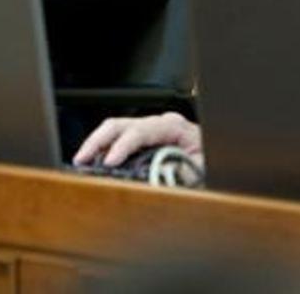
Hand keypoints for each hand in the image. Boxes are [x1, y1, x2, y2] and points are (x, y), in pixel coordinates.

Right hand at [72, 112, 202, 166]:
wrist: (217, 156)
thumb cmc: (209, 158)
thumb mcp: (202, 167)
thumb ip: (182, 171)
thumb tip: (161, 175)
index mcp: (173, 126)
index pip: (140, 131)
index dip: (123, 146)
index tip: (110, 161)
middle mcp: (158, 124)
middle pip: (119, 124)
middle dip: (98, 141)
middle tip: (82, 158)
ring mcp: (148, 130)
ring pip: (114, 129)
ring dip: (96, 144)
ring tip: (81, 161)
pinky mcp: (143, 140)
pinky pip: (118, 139)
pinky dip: (103, 148)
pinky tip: (94, 160)